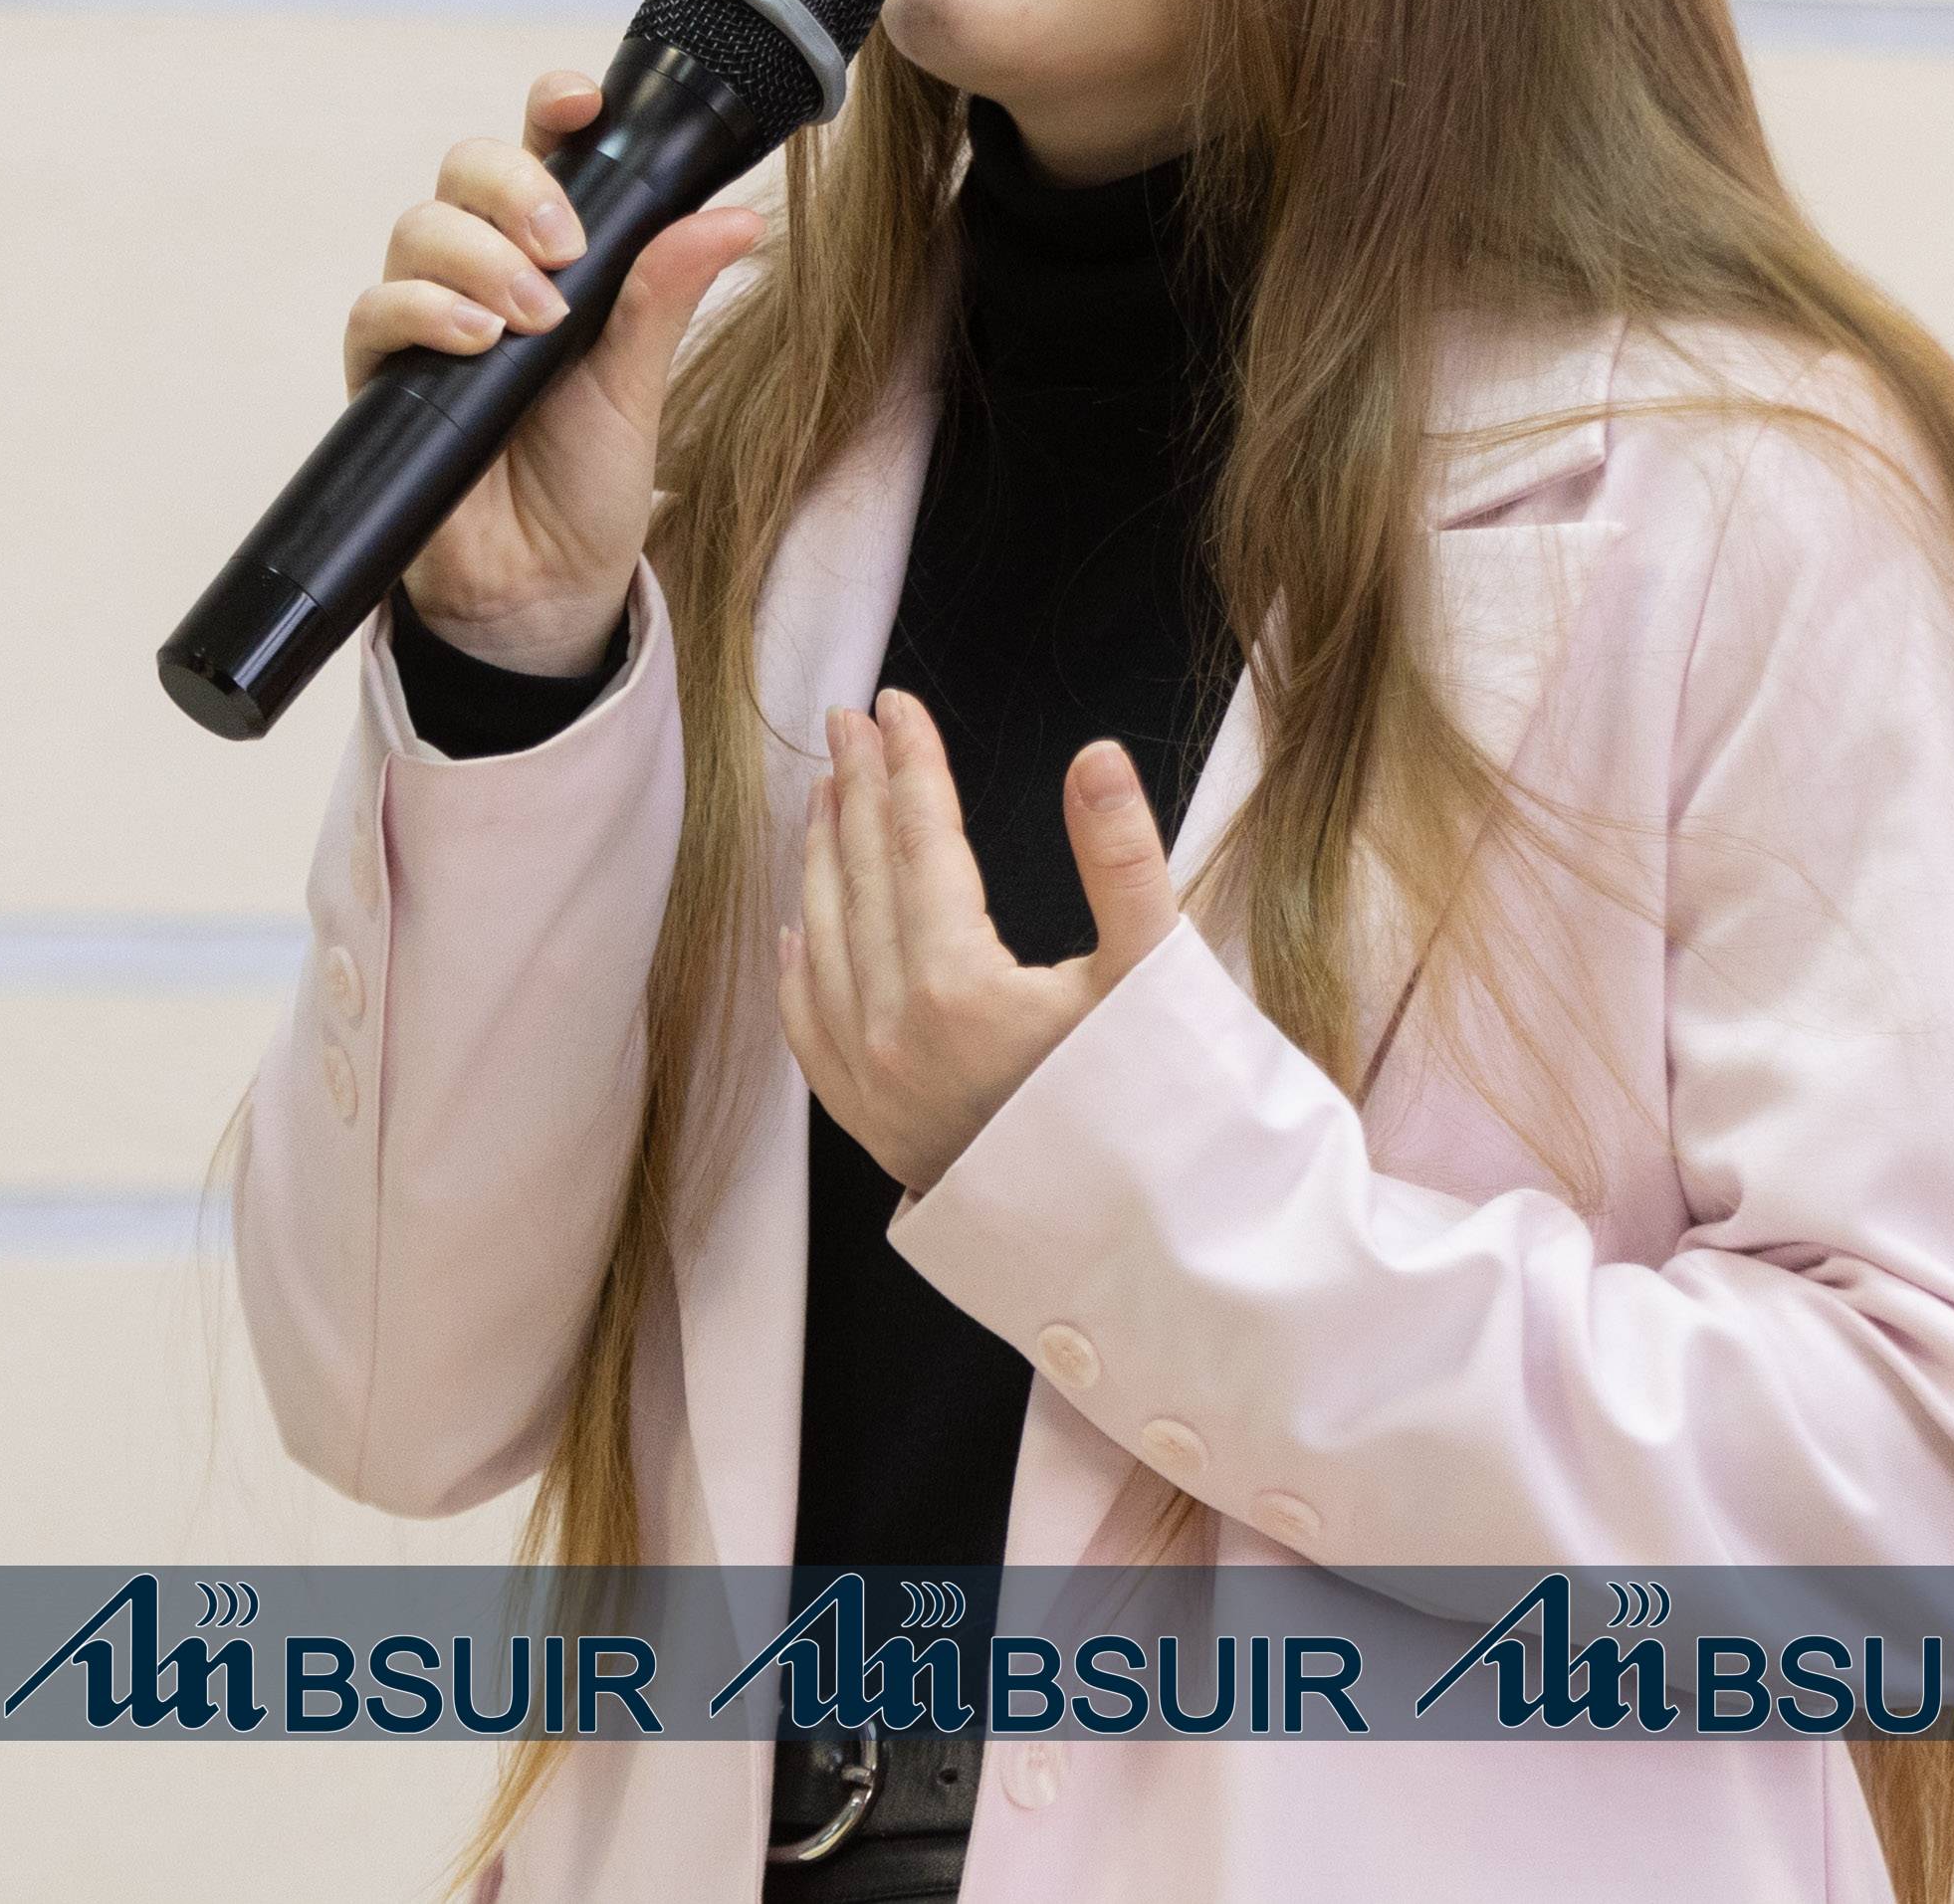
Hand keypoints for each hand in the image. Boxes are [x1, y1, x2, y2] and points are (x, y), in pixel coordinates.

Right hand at [342, 67, 766, 675]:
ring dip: (478, 256)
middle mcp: (483, 270)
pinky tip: (475, 339)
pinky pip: (375, 310)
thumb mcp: (639, 383)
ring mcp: (428, 319)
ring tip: (533, 317)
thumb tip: (737, 216)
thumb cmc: (591, 481)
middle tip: (565, 247)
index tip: (581, 99)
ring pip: (418, 229)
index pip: (542, 151)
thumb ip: (664, 294)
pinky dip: (423, 311)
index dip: (552, 106)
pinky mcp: (384, 376)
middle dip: (514, 187)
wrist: (544, 591)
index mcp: (554, 254)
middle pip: (465, 171)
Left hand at [775, 690, 1183, 1198]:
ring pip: (826, 941)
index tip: (897, 704)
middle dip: (856, 789)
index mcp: (959, 986)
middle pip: (863, 878)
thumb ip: (1123, 860)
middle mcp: (895, 1030)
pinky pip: (811, 1026)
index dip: (910, 766)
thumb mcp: (1154, 981)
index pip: (920, 842)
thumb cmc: (1155, 1115)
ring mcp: (873, 1081)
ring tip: (824, 793)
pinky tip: (798, 925)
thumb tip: (1093, 756)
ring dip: (823, 859)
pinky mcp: (870, 1123)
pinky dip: (801, 964)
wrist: (1132, 1248)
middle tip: (847, 719)